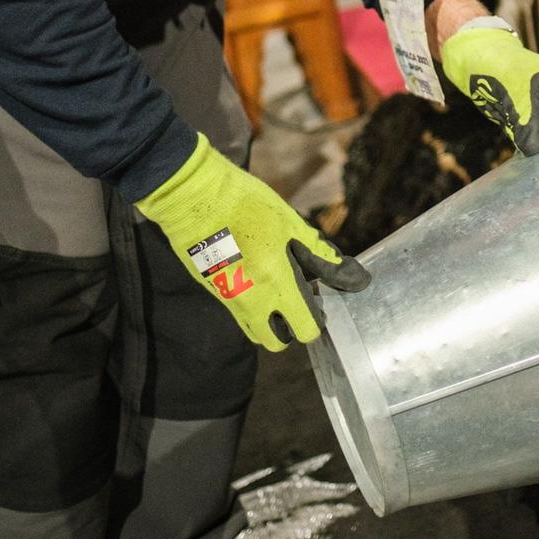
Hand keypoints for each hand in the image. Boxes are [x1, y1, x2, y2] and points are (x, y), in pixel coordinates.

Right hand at [136, 133, 368, 349]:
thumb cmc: (245, 203)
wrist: (193, 196)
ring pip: (253, 330)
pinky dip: (250, 305)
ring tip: (275, 290)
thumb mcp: (289, 222)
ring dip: (267, 321)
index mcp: (276, 281)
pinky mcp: (211, 291)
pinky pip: (236, 312)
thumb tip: (346, 270)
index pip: (304, 329)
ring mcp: (227, 299)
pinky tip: (253, 276)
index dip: (315, 322)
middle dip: (289, 331)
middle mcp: (251, 299)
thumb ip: (317, 251)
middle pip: (275, 342)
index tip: (318, 303)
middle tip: (296, 303)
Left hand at [440, 23, 538, 154]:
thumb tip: (535, 149)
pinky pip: (534, 136)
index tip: (537, 127)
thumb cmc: (501, 67)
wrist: (478, 57)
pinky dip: (521, 132)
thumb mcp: (515, 95)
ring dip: (528, 133)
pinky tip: (509, 115)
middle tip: (520, 116)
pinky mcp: (536, 116)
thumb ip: (528, 125)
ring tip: (512, 112)